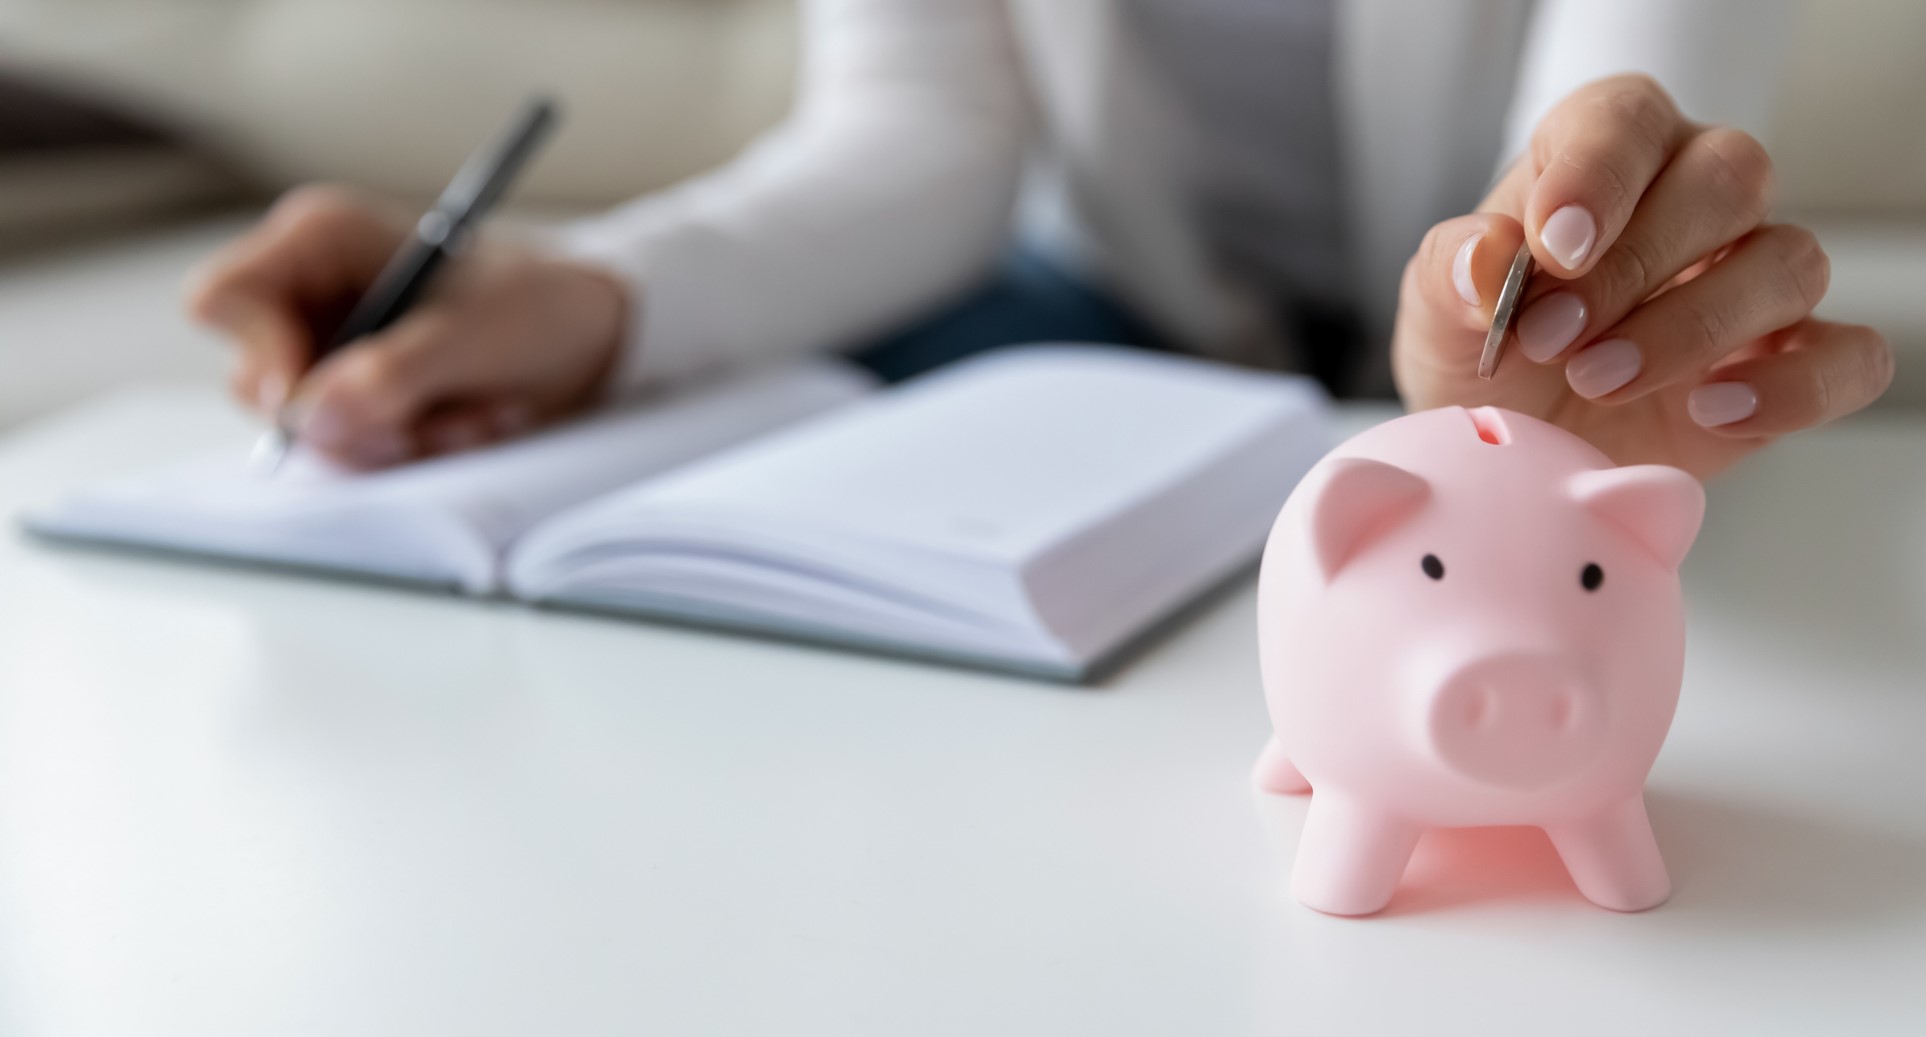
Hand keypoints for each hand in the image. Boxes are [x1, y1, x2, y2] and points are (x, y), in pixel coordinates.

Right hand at [186, 185, 626, 468]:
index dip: (260, 357)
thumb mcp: (475, 336)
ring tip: (473, 413)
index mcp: (317, 239)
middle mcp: (310, 293)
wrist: (598, 336)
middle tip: (422, 423)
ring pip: (311, 429)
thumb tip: (310, 416)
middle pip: (260, 382)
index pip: (224, 299)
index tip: (320, 401)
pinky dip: (415, 450)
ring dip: (396, 439)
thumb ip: (392, 373)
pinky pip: (355, 450)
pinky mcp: (362, 398)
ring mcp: (333, 350)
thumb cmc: (540, 304)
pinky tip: (472, 422)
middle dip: (349, 418)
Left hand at [1393, 74, 1893, 478]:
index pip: (1627, 119)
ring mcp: (1753, 277)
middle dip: (1637, 264)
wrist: (1508, 446)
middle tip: (1553, 337)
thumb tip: (1488, 259)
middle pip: (1729, 177)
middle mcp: (1698, 197)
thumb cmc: (1483, 353)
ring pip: (1788, 261)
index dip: (1599, 173)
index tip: (1551, 245)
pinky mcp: (1790, 362)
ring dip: (1694, 327)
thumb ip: (1452, 273)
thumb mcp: (1436, 314)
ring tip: (1599, 380)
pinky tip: (1709, 410)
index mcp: (1609, 152)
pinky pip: (1847, 356)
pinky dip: (1792, 387)